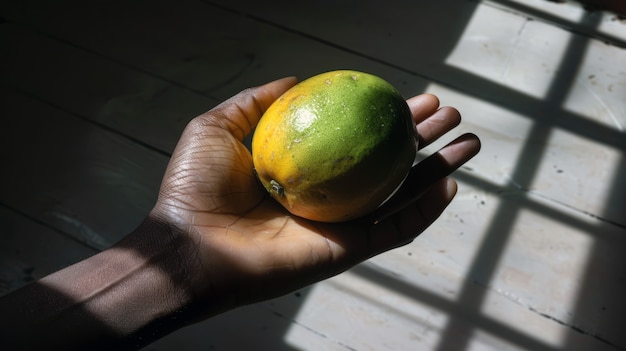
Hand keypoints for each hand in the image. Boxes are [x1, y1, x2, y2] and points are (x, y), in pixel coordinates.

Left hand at [149, 76, 480, 315]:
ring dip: (440, 170)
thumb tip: (295, 79)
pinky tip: (448, 185)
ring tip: (469, 144)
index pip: (356, 139)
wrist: (191, 245)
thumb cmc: (196, 188)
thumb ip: (256, 101)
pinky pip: (395, 230)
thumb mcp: (219, 126)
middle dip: (423, 138)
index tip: (412, 97)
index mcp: (306, 168)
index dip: (386, 117)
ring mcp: (341, 224)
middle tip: (452, 115)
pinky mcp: (347, 250)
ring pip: (402, 195)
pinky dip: (425, 211)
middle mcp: (329, 195)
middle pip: (389, 164)